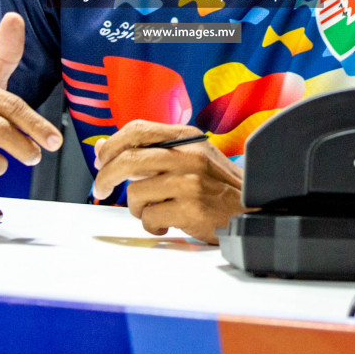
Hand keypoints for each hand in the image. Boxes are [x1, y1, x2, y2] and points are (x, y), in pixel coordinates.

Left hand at [92, 120, 245, 242]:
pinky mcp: (192, 208)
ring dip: (138, 208)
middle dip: (106, 176)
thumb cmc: (217, 186)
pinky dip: (153, 224)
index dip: (112, 144)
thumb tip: (101, 147)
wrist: (254, 211)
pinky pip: (150, 217)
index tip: (100, 160)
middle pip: (129, 159)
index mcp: (187, 137)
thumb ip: (148, 152)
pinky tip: (168, 223)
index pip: (138, 129)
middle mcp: (189, 155)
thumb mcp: (188, 158)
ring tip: (156, 210)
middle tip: (100, 189)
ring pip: (136, 193)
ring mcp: (191, 182)